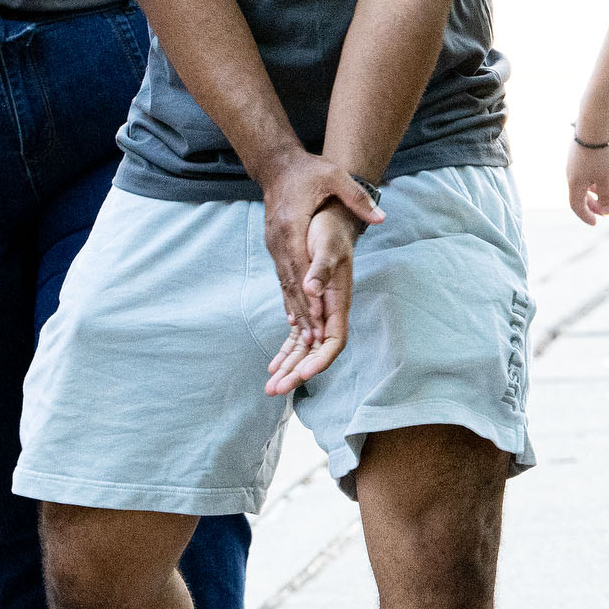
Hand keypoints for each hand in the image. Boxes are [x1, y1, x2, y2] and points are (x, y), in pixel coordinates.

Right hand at [260, 152, 384, 340]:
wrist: (277, 165)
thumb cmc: (308, 171)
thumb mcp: (334, 177)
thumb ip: (357, 198)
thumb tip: (381, 216)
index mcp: (291, 225)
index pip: (300, 265)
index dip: (310, 293)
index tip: (320, 315)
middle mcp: (279, 240)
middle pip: (290, 282)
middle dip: (303, 312)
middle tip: (313, 340)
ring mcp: (274, 245)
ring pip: (285, 284)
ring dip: (296, 310)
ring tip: (306, 338)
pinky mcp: (274, 247)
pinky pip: (282, 278)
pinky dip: (289, 298)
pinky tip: (295, 318)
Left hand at [267, 200, 360, 394]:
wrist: (329, 217)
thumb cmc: (329, 230)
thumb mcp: (326, 244)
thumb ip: (321, 268)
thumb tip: (311, 288)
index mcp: (337, 301)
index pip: (333, 341)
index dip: (319, 361)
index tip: (302, 375)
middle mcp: (330, 310)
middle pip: (317, 352)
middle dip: (297, 373)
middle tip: (274, 390)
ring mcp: (320, 310)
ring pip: (306, 348)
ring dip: (290, 367)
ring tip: (270, 386)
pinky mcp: (309, 306)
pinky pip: (299, 336)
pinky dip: (287, 351)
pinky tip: (274, 364)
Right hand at [567, 133, 608, 224]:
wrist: (594, 124)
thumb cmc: (601, 153)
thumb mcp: (607, 177)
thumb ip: (606, 196)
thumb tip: (606, 212)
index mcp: (574, 182)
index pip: (576, 206)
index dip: (586, 216)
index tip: (596, 222)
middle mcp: (570, 174)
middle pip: (578, 195)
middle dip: (590, 205)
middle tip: (604, 210)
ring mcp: (572, 162)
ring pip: (580, 183)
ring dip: (591, 192)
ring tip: (604, 194)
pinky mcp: (577, 153)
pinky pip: (582, 173)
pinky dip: (591, 180)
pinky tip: (602, 176)